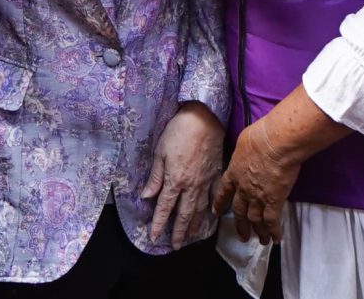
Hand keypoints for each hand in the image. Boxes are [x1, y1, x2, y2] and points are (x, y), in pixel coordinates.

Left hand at [139, 101, 223, 246]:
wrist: (205, 118)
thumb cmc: (179, 131)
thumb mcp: (160, 152)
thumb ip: (155, 177)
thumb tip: (147, 196)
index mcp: (175, 180)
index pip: (165, 207)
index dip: (159, 224)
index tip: (155, 236)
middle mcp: (191, 185)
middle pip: (184, 214)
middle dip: (179, 232)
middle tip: (175, 245)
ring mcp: (206, 181)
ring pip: (200, 209)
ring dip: (195, 225)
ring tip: (191, 237)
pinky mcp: (217, 174)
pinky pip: (215, 196)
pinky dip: (213, 209)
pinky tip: (212, 216)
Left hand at [215, 113, 304, 244]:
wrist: (275, 143)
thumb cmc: (260, 136)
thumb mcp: (243, 141)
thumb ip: (243, 152)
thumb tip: (247, 150)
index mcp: (233, 173)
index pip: (224, 191)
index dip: (220, 203)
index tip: (217, 212)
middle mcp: (243, 189)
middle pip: (240, 210)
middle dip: (241, 225)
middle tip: (242, 236)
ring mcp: (257, 197)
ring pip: (255, 219)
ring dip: (258, 231)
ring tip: (261, 240)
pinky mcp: (273, 201)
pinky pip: (272, 221)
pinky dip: (273, 231)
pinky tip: (276, 238)